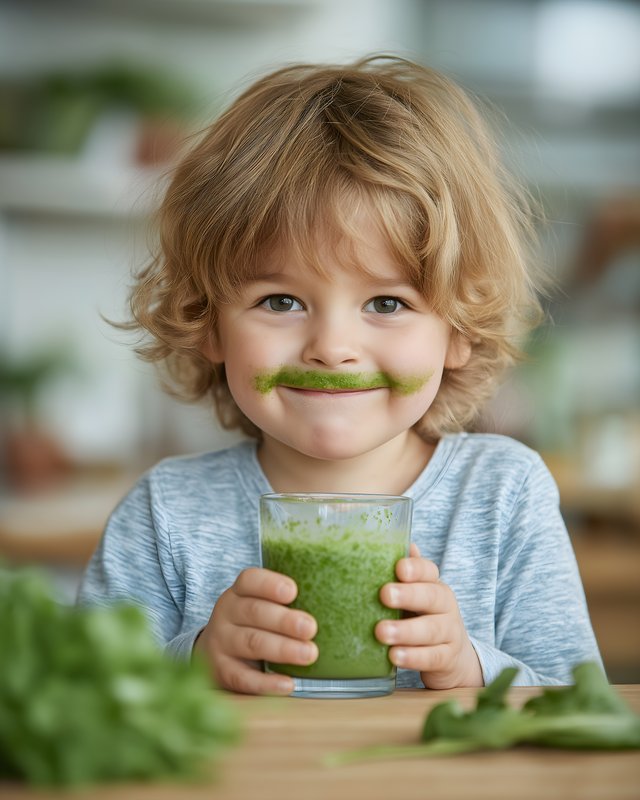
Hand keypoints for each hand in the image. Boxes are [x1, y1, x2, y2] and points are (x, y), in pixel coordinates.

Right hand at [194, 567, 317, 694]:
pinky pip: (243, 678)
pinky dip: (266, 683)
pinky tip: (288, 684)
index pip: (249, 580)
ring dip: (282, 649)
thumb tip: (338, 600)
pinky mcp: (222, 672)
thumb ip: (288, 603)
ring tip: (309, 654)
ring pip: (251, 643)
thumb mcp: (261, 606)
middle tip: (311, 628)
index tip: (293, 591)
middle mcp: (226, 614)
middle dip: (284, 620)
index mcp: (239, 593)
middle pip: (254, 612)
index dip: (270, 584)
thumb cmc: (252, 625)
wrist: (214, 654)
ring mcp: (221, 643)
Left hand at [375, 544, 482, 688]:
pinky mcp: (447, 658)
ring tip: (381, 632)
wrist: (452, 656)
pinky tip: (395, 656)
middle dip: (408, 594)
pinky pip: (432, 657)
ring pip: (431, 629)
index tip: (398, 568)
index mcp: (433, 585)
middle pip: (431, 596)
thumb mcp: (412, 595)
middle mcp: (445, 606)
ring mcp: (449, 633)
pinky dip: (413, 657)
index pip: (428, 571)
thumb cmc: (422, 617)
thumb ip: (401, 575)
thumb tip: (382, 542)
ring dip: (405, 631)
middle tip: (385, 594)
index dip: (415, 568)